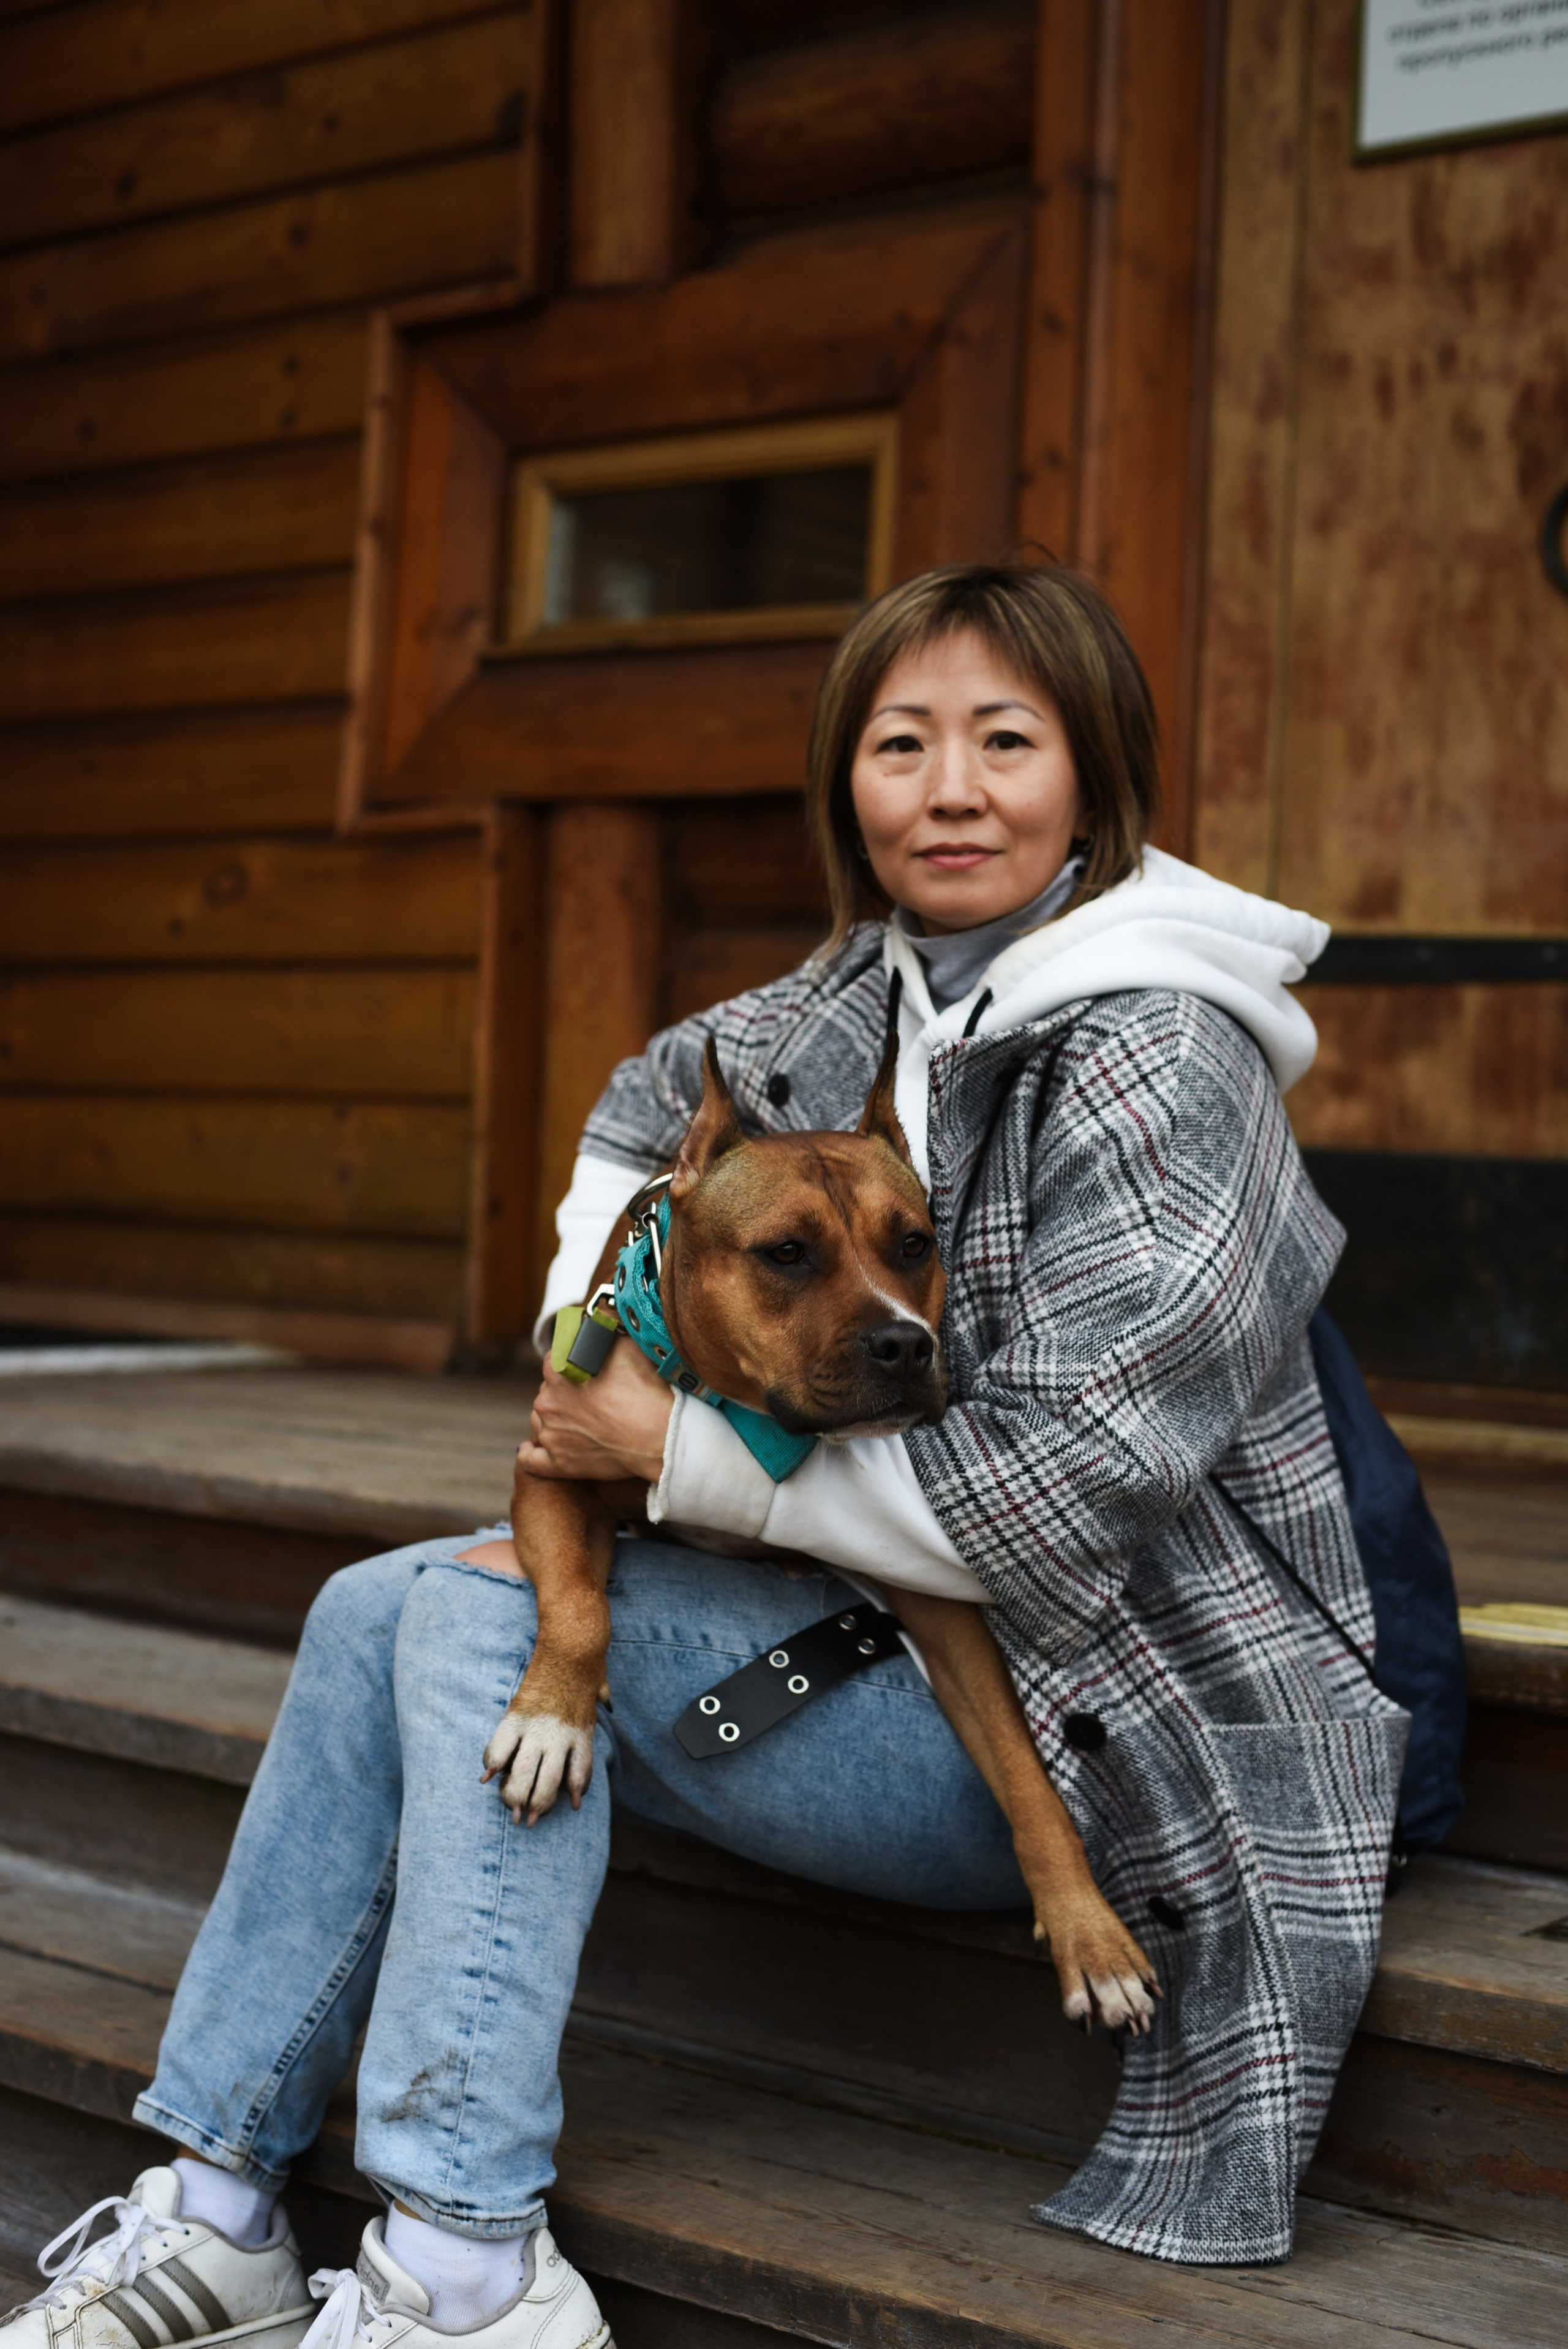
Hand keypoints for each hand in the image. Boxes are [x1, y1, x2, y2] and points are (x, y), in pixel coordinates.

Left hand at [518, 1338, 673, 1482]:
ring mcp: (550, 1433)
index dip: (571, 1362)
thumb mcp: (627, 1345)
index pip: (553, 1359)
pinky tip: (530, 1449)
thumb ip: (604, 1328)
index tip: (588, 1369)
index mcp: (557, 1368)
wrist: (660, 1437)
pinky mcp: (558, 1462)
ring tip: (582, 1422)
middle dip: (566, 1392)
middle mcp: (547, 1400)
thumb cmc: (646, 1389)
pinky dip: (530, 1453)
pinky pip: (531, 1459)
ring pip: (542, 1421)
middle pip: (548, 1390)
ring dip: (556, 1418)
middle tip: (595, 1397)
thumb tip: (598, 1315)